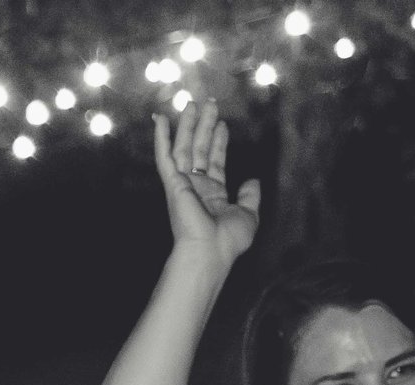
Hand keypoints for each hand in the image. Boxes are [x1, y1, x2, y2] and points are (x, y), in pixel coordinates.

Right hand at [154, 102, 258, 267]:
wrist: (210, 252)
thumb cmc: (227, 241)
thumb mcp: (248, 215)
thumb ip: (250, 197)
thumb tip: (253, 180)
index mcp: (212, 194)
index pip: (214, 162)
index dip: (218, 142)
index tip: (222, 124)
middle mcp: (195, 187)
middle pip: (199, 150)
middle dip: (204, 126)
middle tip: (209, 103)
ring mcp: (182, 185)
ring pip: (184, 148)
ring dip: (187, 125)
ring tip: (192, 102)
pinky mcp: (173, 184)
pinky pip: (165, 157)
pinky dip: (161, 138)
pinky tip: (161, 120)